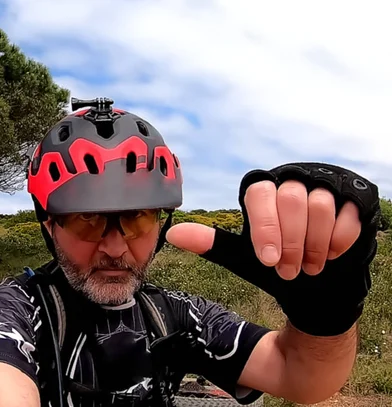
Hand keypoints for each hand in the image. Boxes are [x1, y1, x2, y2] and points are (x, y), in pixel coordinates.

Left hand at [164, 162, 379, 335]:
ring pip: (319, 204)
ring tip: (309, 267)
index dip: (264, 227)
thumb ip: (212, 243)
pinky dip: (338, 241)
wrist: (316, 287)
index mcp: (262, 191)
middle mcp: (291, 182)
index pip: (258, 194)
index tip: (268, 261)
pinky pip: (347, 213)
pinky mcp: (353, 198)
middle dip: (291, 243)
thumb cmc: (277, 266)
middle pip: (289, 199)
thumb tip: (173, 234)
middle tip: (289, 270)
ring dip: (314, 244)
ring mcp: (323, 187)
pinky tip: (331, 256)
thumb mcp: (242, 258)